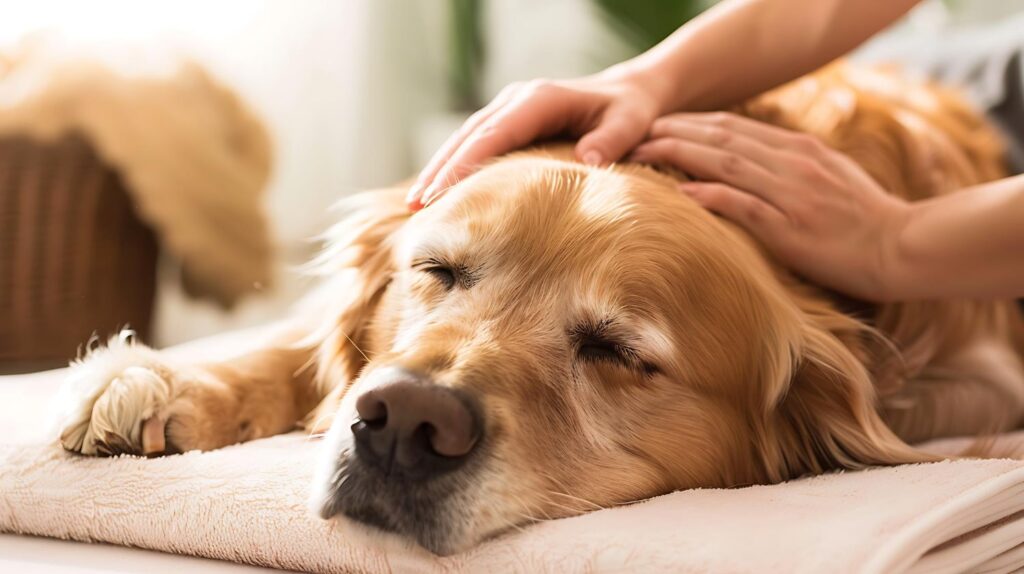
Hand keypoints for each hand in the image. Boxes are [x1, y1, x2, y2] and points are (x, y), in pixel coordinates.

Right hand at [407, 66, 667, 210]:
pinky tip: (438, 191)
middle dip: (441, 169)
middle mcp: (517, 99)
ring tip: (416, 203)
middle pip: (469, 136)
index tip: (443, 192)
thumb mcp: (631, 121)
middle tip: (417, 205)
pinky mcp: (508, 121)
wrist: (628, 92)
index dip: (465, 162)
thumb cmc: (631, 110)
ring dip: (439, 168)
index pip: (494, 133)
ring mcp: (508, 108)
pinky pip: (473, 142)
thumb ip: (612, 139)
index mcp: (540, 99)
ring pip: (464, 138)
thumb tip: (589, 162)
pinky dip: (453, 164)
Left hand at [629, 112, 911, 300]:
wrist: (901, 246)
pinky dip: (710, 196)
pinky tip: (681, 194)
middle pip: (721, 138)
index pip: (734, 127)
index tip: (660, 125)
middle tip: (638, 135)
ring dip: (680, 155)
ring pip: (725, 164)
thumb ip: (791, 166)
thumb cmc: (864, 218)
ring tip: (645, 155)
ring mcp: (791, 194)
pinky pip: (742, 206)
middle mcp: (792, 164)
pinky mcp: (790, 228)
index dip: (692, 123)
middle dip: (675, 133)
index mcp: (799, 150)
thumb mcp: (829, 176)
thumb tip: (751, 164)